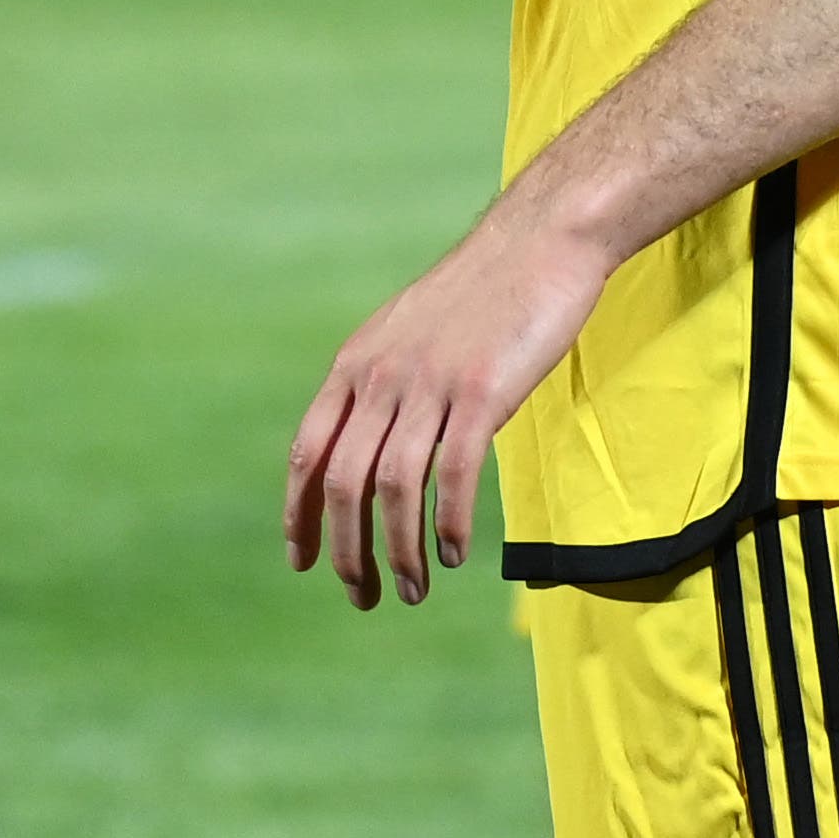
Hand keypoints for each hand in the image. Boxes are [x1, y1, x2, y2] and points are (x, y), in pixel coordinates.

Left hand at [280, 197, 614, 607]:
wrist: (539, 241)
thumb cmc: (483, 292)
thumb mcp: (409, 332)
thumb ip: (383, 382)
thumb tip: (372, 445)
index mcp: (357, 363)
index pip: (308, 452)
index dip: (299, 513)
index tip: (302, 561)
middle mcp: (382, 375)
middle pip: (344, 483)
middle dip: (346, 551)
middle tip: (361, 596)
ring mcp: (431, 382)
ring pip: (396, 488)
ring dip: (398, 551)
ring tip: (411, 590)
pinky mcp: (482, 391)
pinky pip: (453, 473)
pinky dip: (447, 523)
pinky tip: (453, 554)